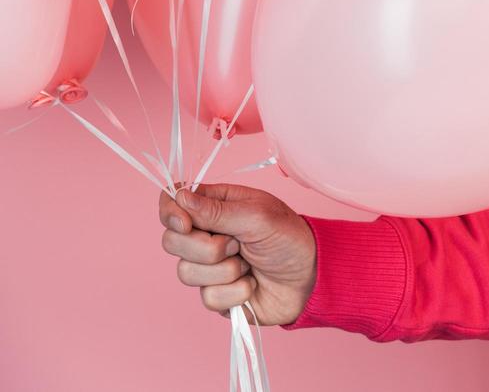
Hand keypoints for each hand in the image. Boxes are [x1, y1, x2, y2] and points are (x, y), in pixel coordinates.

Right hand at [158, 182, 316, 325]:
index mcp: (216, 207)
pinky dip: (235, 291)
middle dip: (207, 247)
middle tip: (237, 243)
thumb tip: (180, 197)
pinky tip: (252, 284)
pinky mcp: (217, 294)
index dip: (171, 213)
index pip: (173, 204)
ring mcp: (209, 267)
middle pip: (172, 241)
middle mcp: (207, 235)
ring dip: (225, 270)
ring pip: (186, 272)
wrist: (311, 278)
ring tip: (249, 263)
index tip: (186, 223)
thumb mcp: (258, 216)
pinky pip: (207, 297)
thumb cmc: (290, 238)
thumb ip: (217, 210)